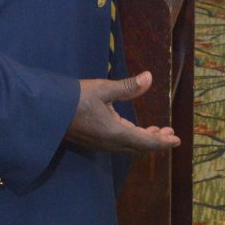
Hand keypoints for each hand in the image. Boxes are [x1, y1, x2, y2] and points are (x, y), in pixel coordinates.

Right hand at [65, 71, 180, 153]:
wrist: (48, 111)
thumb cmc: (76, 98)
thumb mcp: (104, 89)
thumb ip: (128, 87)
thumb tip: (150, 77)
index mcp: (115, 132)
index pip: (145, 142)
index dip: (163, 142)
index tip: (177, 140)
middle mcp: (110, 143)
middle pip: (140, 147)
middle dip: (157, 141)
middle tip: (170, 134)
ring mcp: (102, 144)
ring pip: (130, 146)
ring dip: (145, 140)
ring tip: (157, 130)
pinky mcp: (95, 140)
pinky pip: (121, 143)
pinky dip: (134, 137)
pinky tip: (134, 128)